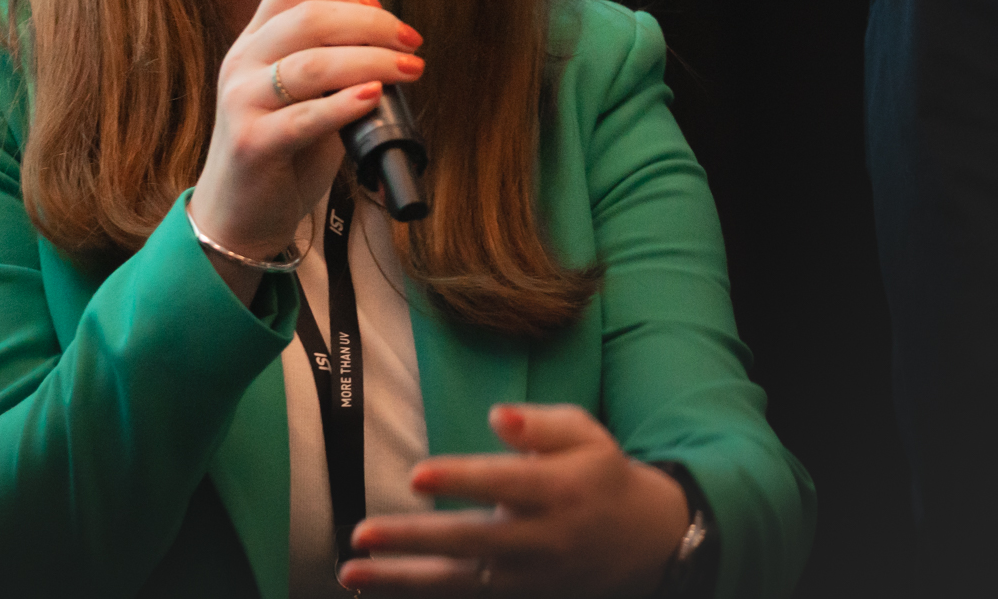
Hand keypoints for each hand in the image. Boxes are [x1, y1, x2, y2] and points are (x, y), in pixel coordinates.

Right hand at [187, 0, 422, 299]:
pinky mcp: (251, 144)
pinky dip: (344, 104)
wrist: (239, 214)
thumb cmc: (282, 152)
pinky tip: (373, 98)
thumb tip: (394, 45)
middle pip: (308, 19)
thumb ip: (334, 67)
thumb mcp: (303, 97)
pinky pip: (303, 118)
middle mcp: (241, 64)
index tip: (382, 8)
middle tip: (409, 41)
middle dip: (370, 24)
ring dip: (370, 61)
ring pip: (310, 65)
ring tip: (407, 70)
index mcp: (253, 44)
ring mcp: (241, 103)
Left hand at [337, 404, 690, 597]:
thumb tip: (496, 416)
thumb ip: (541, 425)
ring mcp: (529, 577)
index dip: (460, 480)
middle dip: (413, 540)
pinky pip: (466, 598)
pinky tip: (379, 586)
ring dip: (402, 579)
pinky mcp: (521, 596)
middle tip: (362, 533)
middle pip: (470, 541)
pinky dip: (423, 594)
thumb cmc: (600, 474)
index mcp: (559, 490)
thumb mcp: (586, 435)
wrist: (646, 543)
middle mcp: (542, 539)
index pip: (503, 484)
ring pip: (459, 582)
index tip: (416, 475)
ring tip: (352, 570)